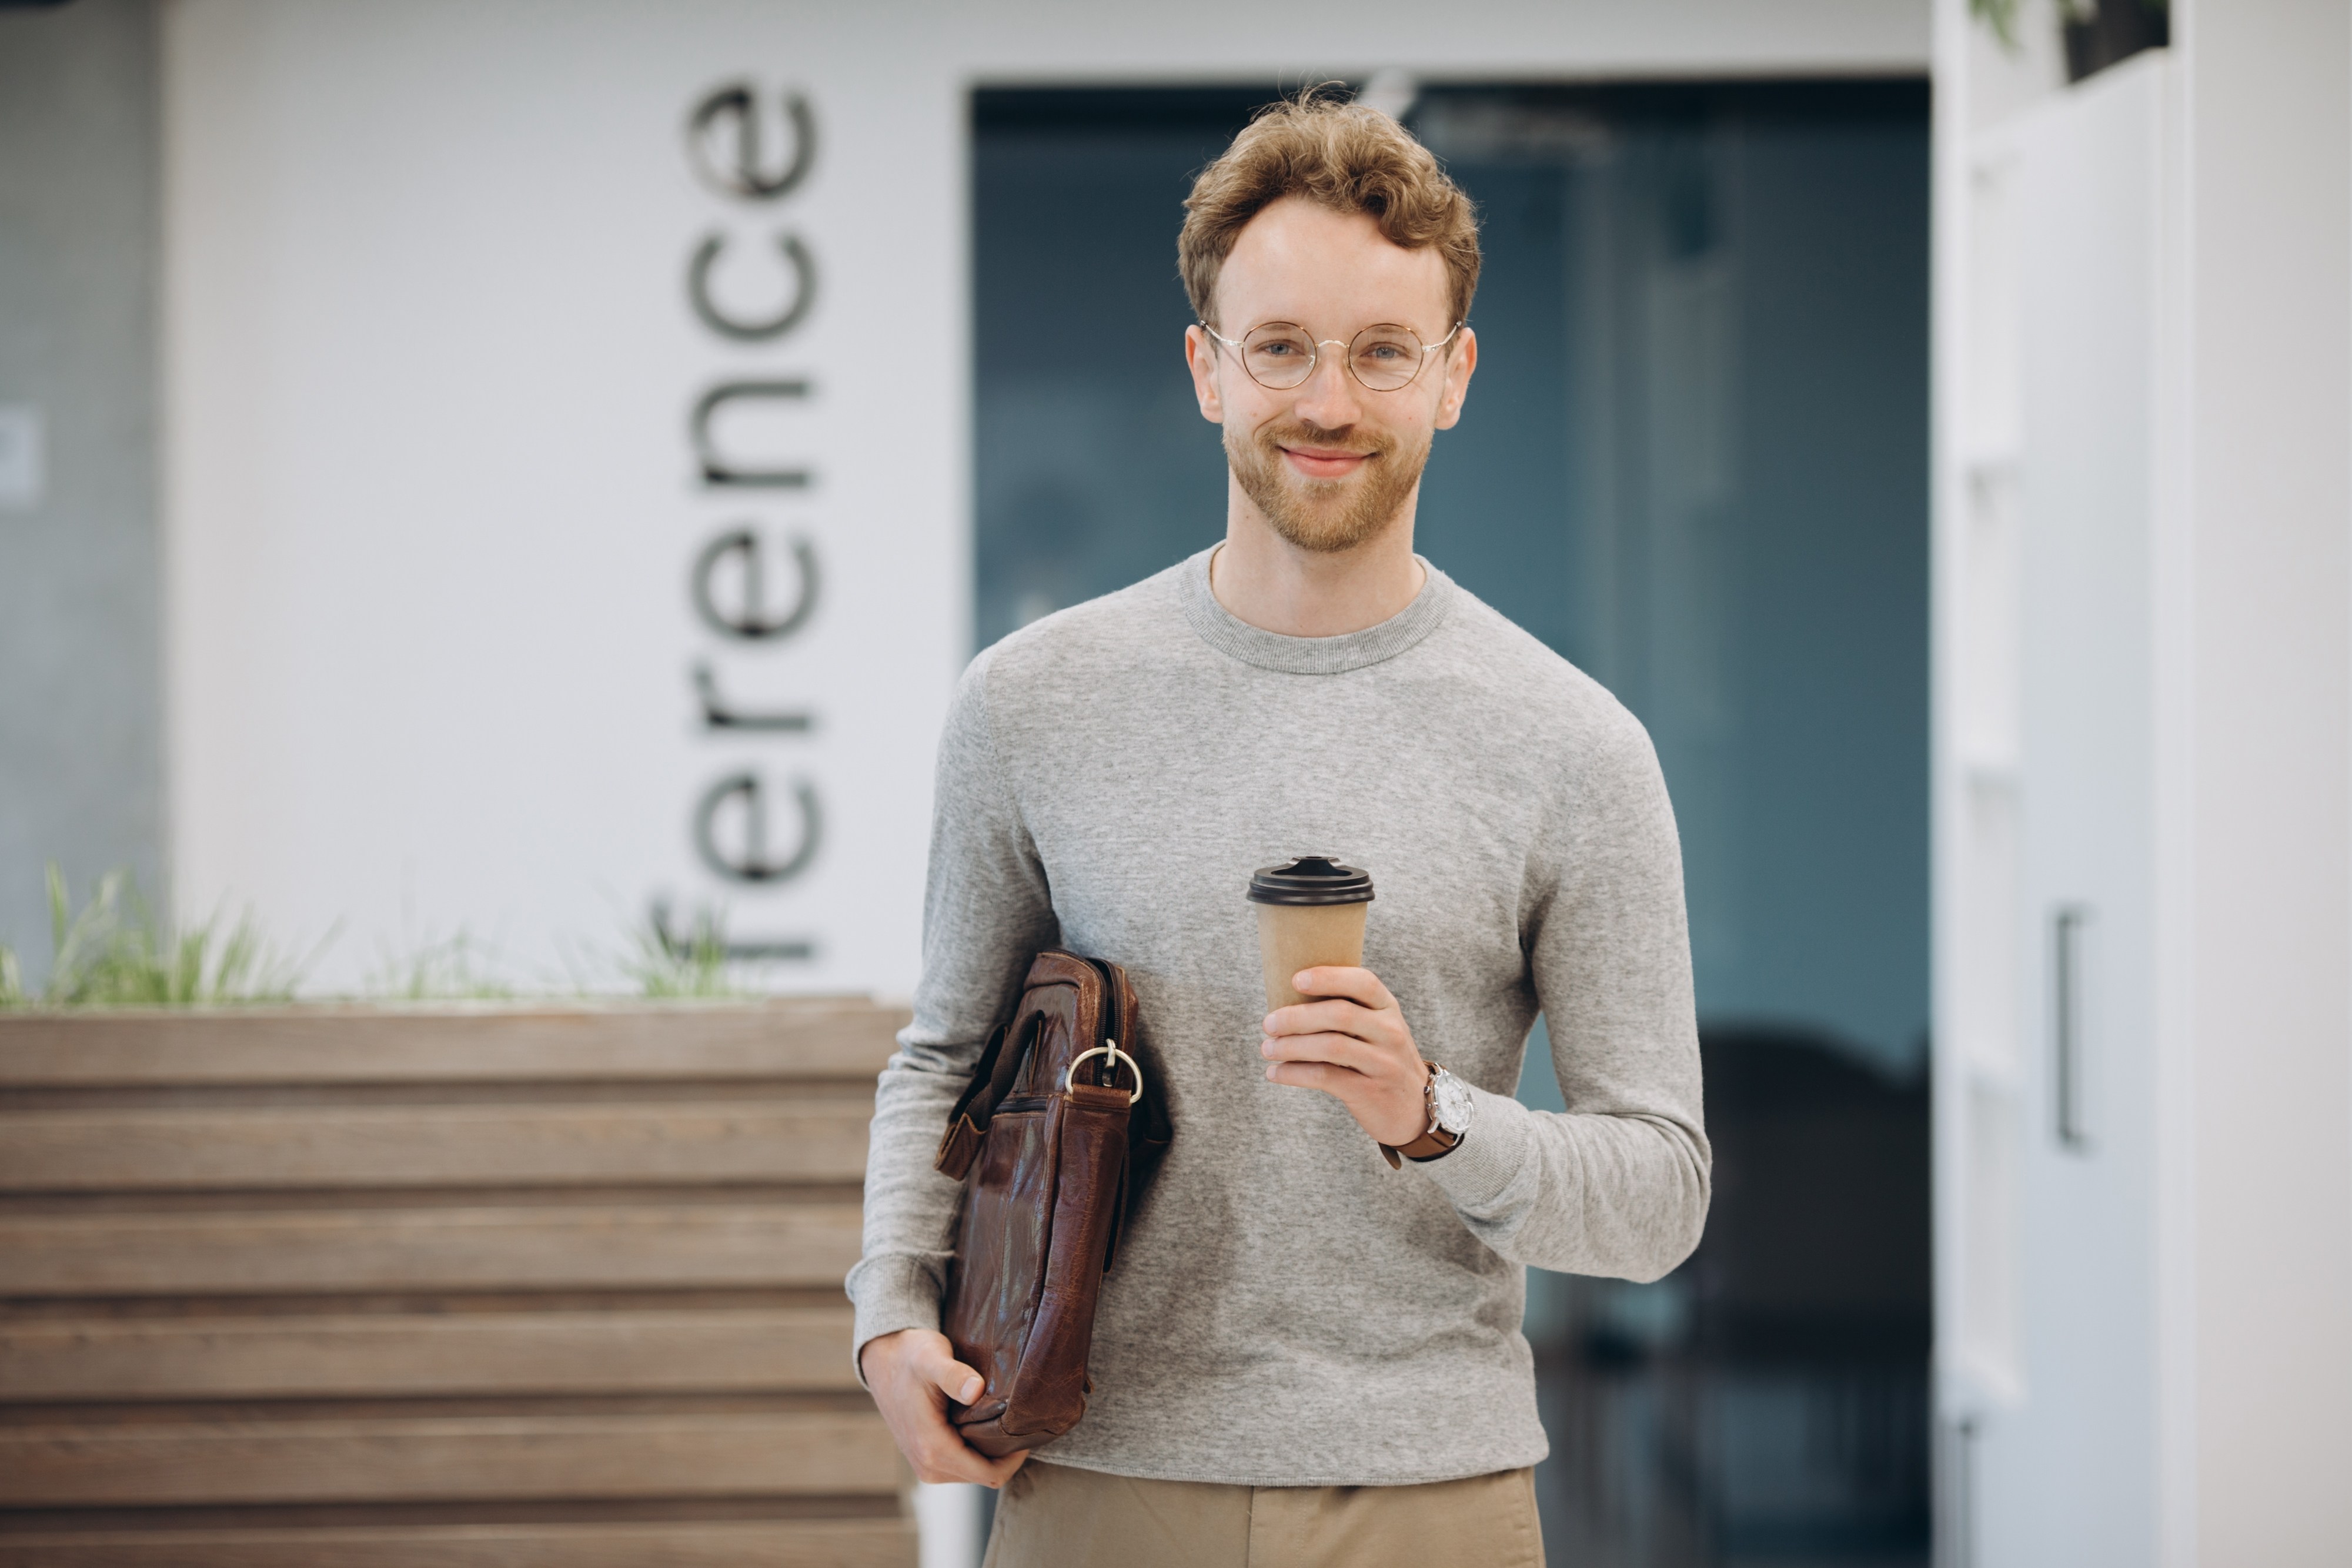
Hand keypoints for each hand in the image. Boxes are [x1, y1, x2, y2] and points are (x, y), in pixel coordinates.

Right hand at [859, 1328, 1030, 1486]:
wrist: (883, 1360)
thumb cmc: (910, 1356)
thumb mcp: (932, 1358)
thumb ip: (954, 1376)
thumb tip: (976, 1390)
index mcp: (932, 1448)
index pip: (989, 1474)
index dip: (1014, 1457)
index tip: (1025, 1430)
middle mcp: (928, 1466)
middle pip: (984, 1476)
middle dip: (1005, 1455)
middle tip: (1018, 1422)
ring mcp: (926, 1466)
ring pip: (974, 1473)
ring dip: (991, 1453)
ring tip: (1002, 1422)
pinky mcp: (926, 1460)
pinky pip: (962, 1467)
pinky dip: (977, 1451)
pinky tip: (983, 1425)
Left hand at [1260, 966, 1428, 1146]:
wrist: (1415, 1108)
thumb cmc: (1381, 1058)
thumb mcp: (1377, 1028)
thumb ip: (1347, 1010)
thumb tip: (1287, 999)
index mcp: (1388, 1007)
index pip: (1363, 982)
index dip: (1328, 978)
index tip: (1295, 979)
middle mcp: (1390, 1032)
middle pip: (1340, 1014)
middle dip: (1297, 1017)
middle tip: (1268, 1023)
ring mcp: (1383, 1063)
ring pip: (1331, 1046)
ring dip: (1291, 1046)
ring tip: (1267, 1048)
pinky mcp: (1369, 1091)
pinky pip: (1326, 1077)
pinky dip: (1295, 1073)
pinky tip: (1276, 1073)